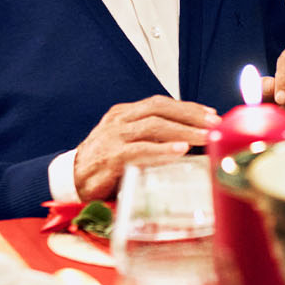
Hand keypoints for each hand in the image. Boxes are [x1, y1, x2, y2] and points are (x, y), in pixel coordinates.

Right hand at [71, 95, 216, 200]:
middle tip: (214, 124)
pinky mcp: (110, 157)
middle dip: (190, 115)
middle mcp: (119, 121)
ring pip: (153, 126)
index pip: (160, 103)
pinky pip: (140, 150)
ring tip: (205, 137)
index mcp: (124, 114)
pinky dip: (162, 150)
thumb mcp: (127, 144)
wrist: (70, 181)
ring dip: (183, 131)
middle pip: (160, 109)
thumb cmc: (103, 165)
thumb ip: (151, 139)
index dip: (187, 108)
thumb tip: (189, 143)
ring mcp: (114, 137)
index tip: (210, 114)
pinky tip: (181, 151)